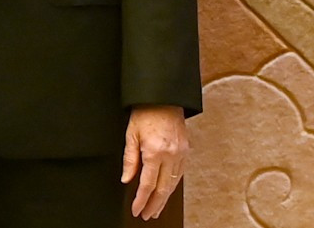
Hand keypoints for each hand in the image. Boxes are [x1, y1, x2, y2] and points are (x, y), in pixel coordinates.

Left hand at [122, 104, 186, 219]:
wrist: (163, 96)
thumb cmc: (145, 112)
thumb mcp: (131, 134)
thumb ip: (130, 159)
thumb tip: (127, 179)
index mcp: (154, 152)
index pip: (148, 184)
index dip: (141, 200)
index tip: (136, 210)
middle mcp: (170, 155)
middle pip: (163, 189)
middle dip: (154, 205)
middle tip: (147, 215)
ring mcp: (180, 153)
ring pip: (173, 184)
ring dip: (164, 198)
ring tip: (156, 209)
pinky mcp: (186, 150)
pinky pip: (180, 173)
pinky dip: (172, 185)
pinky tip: (166, 191)